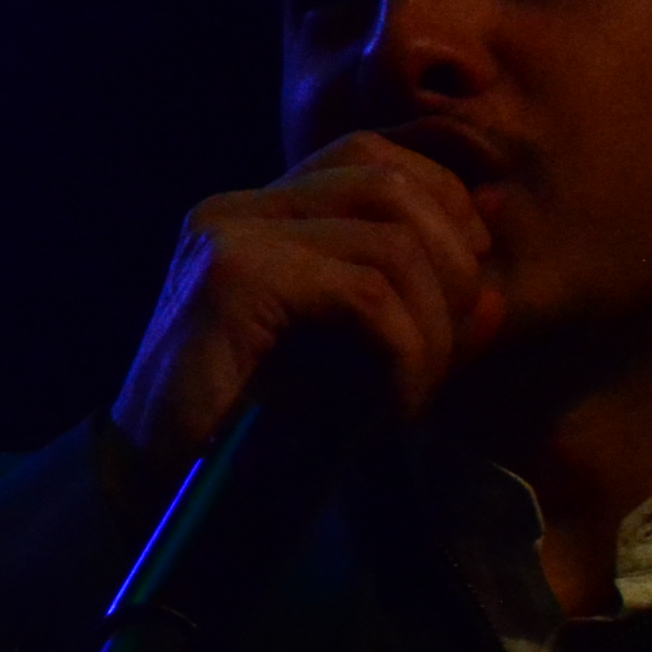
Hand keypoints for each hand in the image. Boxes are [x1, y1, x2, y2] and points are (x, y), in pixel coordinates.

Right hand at [105, 127, 501, 481]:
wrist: (156, 494)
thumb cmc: (254, 436)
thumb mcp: (358, 359)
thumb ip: (423, 302)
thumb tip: (496, 238)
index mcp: (258, 216)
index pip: (372, 158)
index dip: (443, 210)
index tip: (462, 295)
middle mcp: (236, 210)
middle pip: (390, 183)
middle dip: (452, 267)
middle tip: (445, 353)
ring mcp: (227, 238)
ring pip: (390, 242)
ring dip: (433, 330)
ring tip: (413, 393)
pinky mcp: (230, 281)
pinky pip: (365, 297)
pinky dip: (405, 357)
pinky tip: (390, 408)